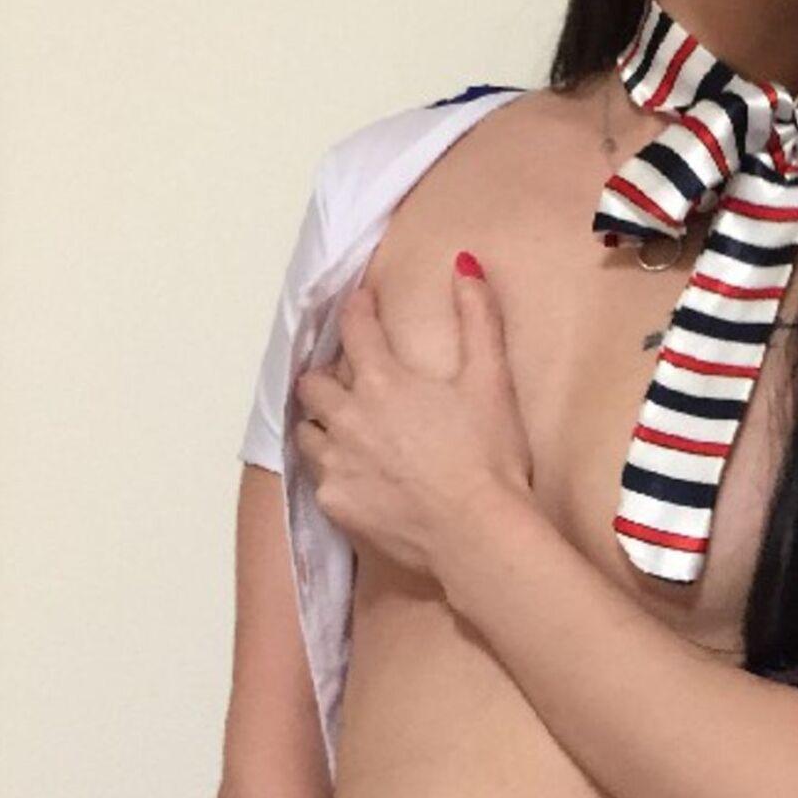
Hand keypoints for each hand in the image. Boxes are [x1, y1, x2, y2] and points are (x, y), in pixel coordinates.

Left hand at [292, 257, 533, 581]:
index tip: (360, 304)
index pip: (356, 329)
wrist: (477, 533)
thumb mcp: (491, 380)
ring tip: (340, 428)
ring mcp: (337, 463)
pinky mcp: (336, 503)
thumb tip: (465, 264)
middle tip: (344, 377)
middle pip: (313, 383)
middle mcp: (348, 418)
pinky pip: (320, 479)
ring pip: (306, 431)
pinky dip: (333, 471)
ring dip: (320, 423)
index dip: (357, 310)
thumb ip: (478, 318)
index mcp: (383, 381)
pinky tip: (353, 476)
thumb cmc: (489, 457)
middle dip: (325, 374)